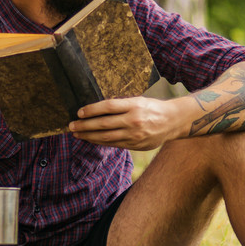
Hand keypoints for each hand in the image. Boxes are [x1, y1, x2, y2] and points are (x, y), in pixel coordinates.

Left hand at [69, 96, 184, 149]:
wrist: (173, 121)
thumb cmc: (152, 108)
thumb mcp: (138, 100)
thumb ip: (121, 105)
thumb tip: (98, 110)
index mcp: (134, 105)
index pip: (108, 107)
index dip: (91, 110)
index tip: (79, 112)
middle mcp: (134, 120)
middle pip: (104, 124)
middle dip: (85, 126)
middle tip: (71, 126)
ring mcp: (135, 134)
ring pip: (107, 137)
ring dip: (90, 136)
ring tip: (78, 134)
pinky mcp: (136, 145)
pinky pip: (114, 144)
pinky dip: (101, 142)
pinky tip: (92, 139)